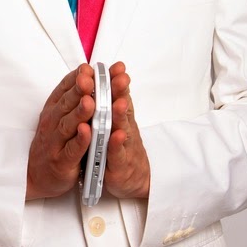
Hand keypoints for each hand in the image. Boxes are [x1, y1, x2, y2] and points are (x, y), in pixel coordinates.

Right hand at [26, 64, 94, 199]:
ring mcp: (55, 143)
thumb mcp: (59, 116)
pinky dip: (80, 141)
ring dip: (80, 113)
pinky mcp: (61, 162)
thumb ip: (72, 98)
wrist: (35, 176)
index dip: (76, 78)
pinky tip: (87, 132)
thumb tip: (88, 74)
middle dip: (79, 90)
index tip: (88, 68)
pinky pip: (71, 150)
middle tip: (90, 78)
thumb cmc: (53, 142)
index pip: (64, 89)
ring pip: (68, 125)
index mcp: (53, 109)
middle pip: (66, 103)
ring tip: (90, 102)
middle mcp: (52, 123)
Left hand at [105, 62, 149, 198]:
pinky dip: (117, 145)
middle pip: (122, 108)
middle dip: (120, 92)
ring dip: (120, 116)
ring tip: (119, 103)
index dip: (117, 81)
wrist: (136, 179)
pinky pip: (117, 155)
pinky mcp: (120, 167)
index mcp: (121, 117)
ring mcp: (124, 147)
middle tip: (119, 77)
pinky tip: (116, 136)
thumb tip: (110, 74)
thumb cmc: (122, 145)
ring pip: (122, 129)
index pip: (119, 95)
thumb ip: (114, 100)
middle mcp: (125, 128)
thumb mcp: (119, 121)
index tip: (117, 67)